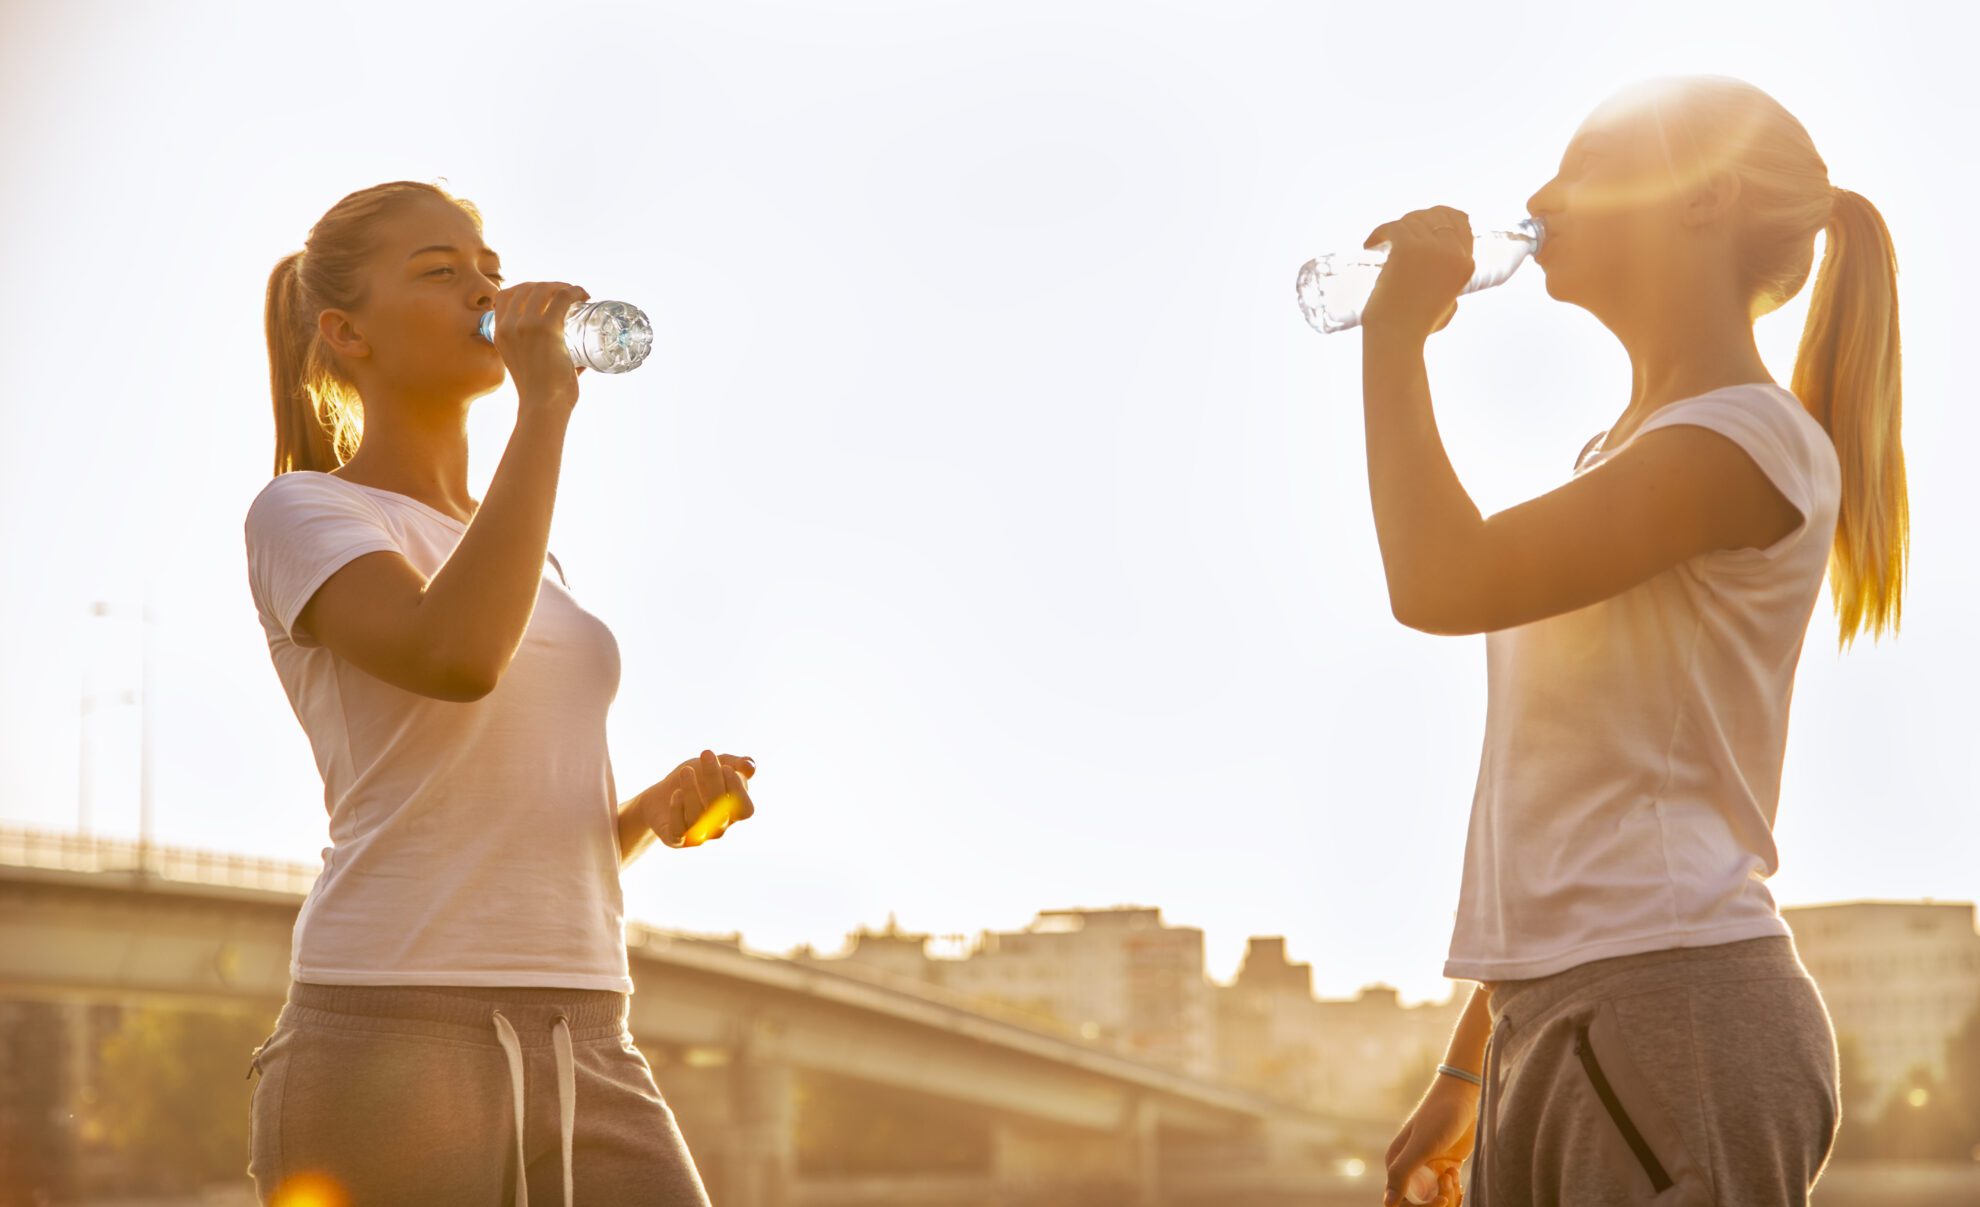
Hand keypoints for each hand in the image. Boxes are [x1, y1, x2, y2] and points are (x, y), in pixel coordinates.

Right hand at [491, 281, 590, 413]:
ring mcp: (526, 326)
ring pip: (544, 289)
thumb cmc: (541, 394)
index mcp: (499, 333)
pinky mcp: (547, 330)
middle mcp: (509, 326)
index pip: (505, 296)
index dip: (526, 288)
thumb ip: (546, 360)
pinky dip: (574, 292)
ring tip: (576, 293)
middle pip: (526, 288)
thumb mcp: (527, 367)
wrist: (543, 407)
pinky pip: (562, 298)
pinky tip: (583, 295)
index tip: (545, 294)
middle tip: (567, 294)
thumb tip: (579, 361)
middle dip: (548, 285)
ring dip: (562, 286)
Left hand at [638, 750, 755, 848]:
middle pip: (722, 812)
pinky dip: (677, 810)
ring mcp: (698, 836)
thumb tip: (750, 766)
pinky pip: (678, 831)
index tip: (725, 767)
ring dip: (692, 792)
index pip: (744, 809)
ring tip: (686, 770)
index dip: (738, 791)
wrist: (662, 794)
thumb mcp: (718, 765)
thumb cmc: (697, 778)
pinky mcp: (675, 839)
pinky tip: (676, 792)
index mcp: (734, 812)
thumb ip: (737, 764)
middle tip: (705, 754)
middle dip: (714, 781)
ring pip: (699, 820)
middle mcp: (719, 828)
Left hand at [1359, 206, 1471, 339]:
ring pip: (1412, 220)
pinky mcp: (1407, 247)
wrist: (1398, 336)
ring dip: (1396, 228)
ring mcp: (1431, 248)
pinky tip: (1370, 244)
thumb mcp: (1449, 304)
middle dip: (1418, 219)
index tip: (1424, 222)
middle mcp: (1453, 252)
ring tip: (1382, 243)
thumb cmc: (1418, 327)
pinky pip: (1392, 227)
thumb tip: (1440, 279)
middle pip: (1436, 216)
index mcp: (1465, 264)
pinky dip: (1379, 233)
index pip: (1459, 223)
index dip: (1442, 217)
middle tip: (1399, 233)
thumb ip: (1450, 288)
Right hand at [1383, 1075, 1476, 1205]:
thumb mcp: (1422, 1145)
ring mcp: (1427, 1169)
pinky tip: (1458, 1172)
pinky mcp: (1444, 1168)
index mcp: (1396, 1164)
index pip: (1402, 1202)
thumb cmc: (1440, 1116)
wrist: (1462, 1097)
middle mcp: (1409, 1169)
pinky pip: (1447, 1191)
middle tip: (1450, 1179)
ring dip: (1449, 1194)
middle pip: (1420, 1203)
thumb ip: (1402, 1172)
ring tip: (1454, 1172)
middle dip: (1437, 1200)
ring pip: (1435, 1199)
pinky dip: (1455, 1189)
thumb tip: (1387, 1205)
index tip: (1441, 1198)